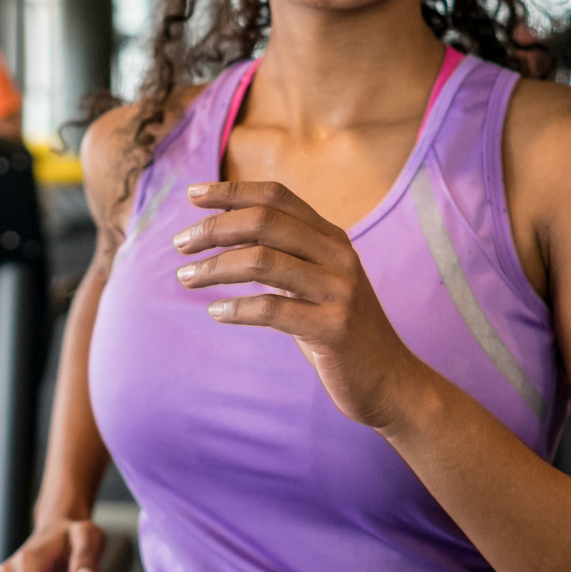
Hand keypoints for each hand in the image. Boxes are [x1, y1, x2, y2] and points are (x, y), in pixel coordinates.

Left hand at [175, 180, 431, 430]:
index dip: (232, 191)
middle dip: (214, 229)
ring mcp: (339, 290)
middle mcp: (338, 255)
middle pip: (264, 222)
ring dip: (215, 268)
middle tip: (180, 244)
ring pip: (262, 262)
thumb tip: (224, 232)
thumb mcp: (316, 282)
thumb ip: (284, 255)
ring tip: (186, 278)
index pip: (277, 196)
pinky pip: (272, 309)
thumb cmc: (338, 329)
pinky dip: (236, 308)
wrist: (390, 380)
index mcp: (332, 237)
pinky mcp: (333, 328)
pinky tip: (216, 313)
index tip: (192, 194)